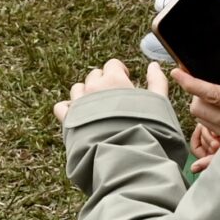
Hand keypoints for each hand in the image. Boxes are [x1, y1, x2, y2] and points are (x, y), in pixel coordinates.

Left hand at [54, 58, 170, 126]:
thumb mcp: (159, 103)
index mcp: (114, 79)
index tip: (126, 81)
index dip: (120, 72)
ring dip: (86, 94)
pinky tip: (78, 116)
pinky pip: (61, 107)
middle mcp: (93, 87)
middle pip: (94, 75)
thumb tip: (154, 65)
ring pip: (78, 89)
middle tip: (114, 98)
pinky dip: (68, 109)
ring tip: (98, 108)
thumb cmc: (145, 128)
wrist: (124, 155)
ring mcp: (79, 103)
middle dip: (103, 82)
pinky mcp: (69, 120)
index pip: (112, 64)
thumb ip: (157, 81)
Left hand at [173, 68, 219, 170]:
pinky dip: (206, 163)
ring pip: (204, 126)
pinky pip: (216, 159)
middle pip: (200, 109)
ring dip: (204, 118)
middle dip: (196, 99)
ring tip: (216, 113)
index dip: (192, 82)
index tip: (177, 73)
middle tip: (204, 93)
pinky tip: (198, 166)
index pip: (213, 92)